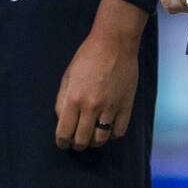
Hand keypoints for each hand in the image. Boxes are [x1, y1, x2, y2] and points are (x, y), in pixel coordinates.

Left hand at [54, 0, 144, 150]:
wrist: (114, 43)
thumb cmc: (87, 57)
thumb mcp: (68, 76)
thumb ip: (62, 101)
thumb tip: (62, 121)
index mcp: (73, 98)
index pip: (64, 133)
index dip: (61, 142)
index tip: (63, 142)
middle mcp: (91, 106)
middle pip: (81, 141)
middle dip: (76, 144)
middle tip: (76, 141)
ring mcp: (110, 107)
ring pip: (100, 140)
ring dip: (93, 142)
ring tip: (91, 136)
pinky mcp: (126, 106)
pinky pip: (118, 133)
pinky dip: (111, 135)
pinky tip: (107, 127)